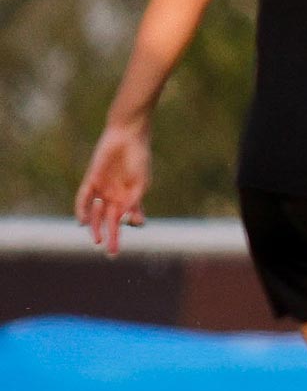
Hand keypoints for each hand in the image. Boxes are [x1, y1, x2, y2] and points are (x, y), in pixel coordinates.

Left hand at [75, 122, 150, 255]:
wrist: (127, 136)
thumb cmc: (139, 159)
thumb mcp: (140, 183)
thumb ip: (134, 202)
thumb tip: (130, 222)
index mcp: (131, 197)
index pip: (130, 219)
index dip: (133, 225)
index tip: (137, 225)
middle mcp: (116, 196)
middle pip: (112, 222)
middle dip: (113, 238)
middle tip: (112, 254)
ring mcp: (103, 189)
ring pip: (96, 214)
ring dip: (96, 228)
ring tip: (97, 241)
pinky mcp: (91, 181)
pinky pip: (83, 198)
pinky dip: (82, 210)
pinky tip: (81, 222)